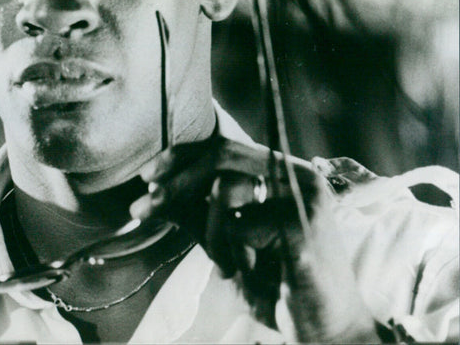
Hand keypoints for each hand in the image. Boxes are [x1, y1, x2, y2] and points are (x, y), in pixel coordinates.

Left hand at [130, 138, 379, 342]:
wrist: (326, 331)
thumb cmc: (277, 283)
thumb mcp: (228, 241)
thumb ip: (199, 212)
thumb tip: (153, 190)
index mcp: (284, 172)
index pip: (225, 144)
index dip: (182, 154)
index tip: (147, 176)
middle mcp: (299, 175)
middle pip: (220, 155)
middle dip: (176, 180)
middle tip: (143, 205)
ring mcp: (304, 198)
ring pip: (224, 193)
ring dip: (212, 235)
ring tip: (231, 264)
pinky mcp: (300, 227)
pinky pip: (238, 229)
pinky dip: (232, 254)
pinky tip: (252, 272)